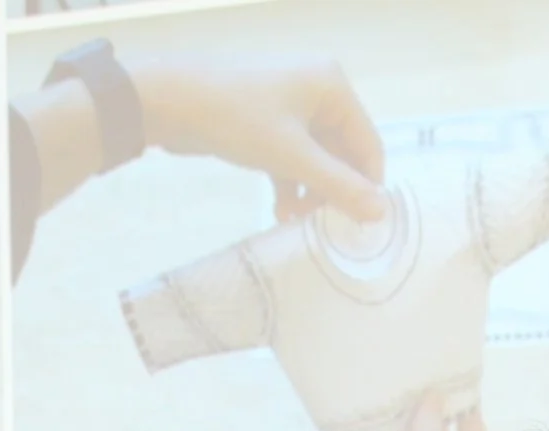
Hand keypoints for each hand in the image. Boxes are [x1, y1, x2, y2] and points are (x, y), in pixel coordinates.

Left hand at [132, 52, 386, 222]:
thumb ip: (339, 185)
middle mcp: (315, 90)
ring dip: (308, 191)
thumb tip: (380, 212)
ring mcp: (287, 104)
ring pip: (313, 157)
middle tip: (320, 225)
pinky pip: (289, 155)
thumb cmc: (237, 118)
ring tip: (294, 220)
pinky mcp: (263, 120)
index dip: (366, 185)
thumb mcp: (293, 157)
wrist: (168, 100)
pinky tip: (279, 211)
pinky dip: (287, 181)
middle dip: (330, 190)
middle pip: (340, 152)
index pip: (366, 143)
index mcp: (332, 86)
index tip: (359, 225)